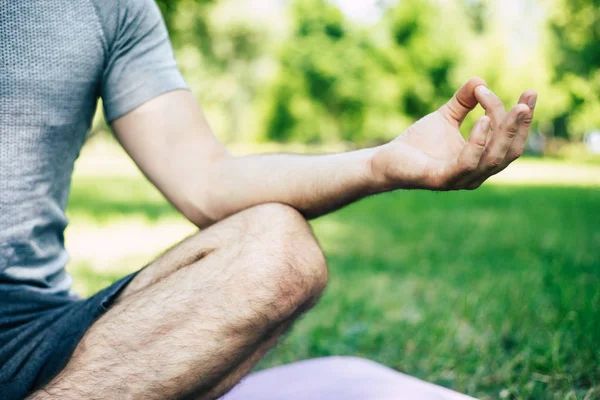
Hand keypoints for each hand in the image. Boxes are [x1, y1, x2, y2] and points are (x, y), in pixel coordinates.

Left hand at [370, 77, 536, 190]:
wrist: (387, 159)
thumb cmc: (418, 143)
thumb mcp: (446, 117)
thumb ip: (464, 101)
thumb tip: (480, 80)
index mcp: (481, 161)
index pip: (509, 141)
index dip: (517, 117)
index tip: (513, 90)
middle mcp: (476, 174)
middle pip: (509, 152)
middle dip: (521, 125)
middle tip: (527, 99)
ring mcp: (460, 179)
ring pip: (494, 159)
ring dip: (505, 132)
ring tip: (512, 107)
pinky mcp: (441, 179)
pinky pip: (467, 162)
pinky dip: (477, 142)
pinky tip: (482, 120)